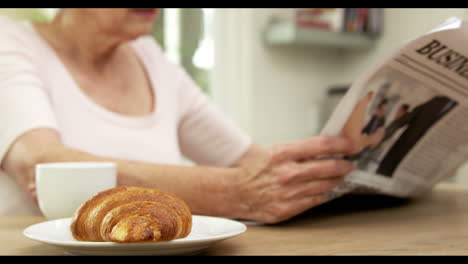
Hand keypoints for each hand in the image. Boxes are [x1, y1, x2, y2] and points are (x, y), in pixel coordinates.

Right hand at [233, 136, 355, 223]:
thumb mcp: (274, 151)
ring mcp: (288, 192)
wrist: (234, 191)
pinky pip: (314, 201)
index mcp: (283, 153)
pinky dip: (323, 194)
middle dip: (344, 165)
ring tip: (338, 176)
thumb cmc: (252, 169)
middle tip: (350, 163)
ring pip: (324, 186)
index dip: (342, 145)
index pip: (321, 145)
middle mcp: (287, 173)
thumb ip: (298, 151)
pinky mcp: (287, 208)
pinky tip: (325, 189)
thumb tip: (322, 149)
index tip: (352, 145)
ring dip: (336, 180)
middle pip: (328, 167)